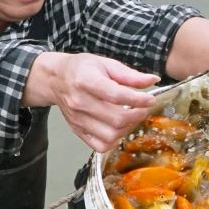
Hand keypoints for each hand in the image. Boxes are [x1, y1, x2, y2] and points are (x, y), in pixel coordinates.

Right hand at [31, 52, 157, 152]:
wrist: (56, 79)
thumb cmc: (81, 69)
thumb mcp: (105, 63)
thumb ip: (129, 74)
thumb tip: (152, 80)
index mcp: (86, 81)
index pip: (117, 95)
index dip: (138, 100)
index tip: (150, 99)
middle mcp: (80, 102)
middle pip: (116, 119)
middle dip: (137, 115)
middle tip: (143, 108)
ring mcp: (78, 119)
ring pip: (110, 135)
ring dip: (127, 128)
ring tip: (131, 117)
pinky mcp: (77, 130)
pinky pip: (100, 145)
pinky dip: (114, 140)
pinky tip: (118, 128)